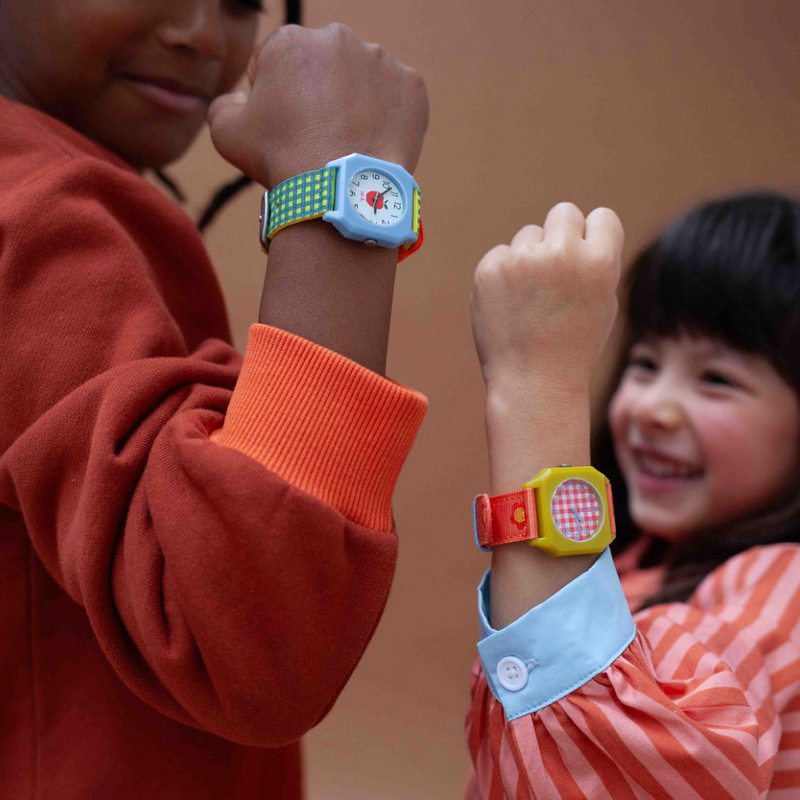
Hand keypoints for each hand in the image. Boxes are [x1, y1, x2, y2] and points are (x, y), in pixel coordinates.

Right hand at [208, 24, 428, 188]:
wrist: (339, 191)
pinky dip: (386, 118)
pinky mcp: (412, 86)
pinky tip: (371, 143)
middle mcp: (339, 38)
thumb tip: (242, 100)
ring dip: (354, 104)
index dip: (276, 98)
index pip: (278, 62)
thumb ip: (225, 103)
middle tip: (317, 137)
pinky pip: (396, 99)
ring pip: (362, 81)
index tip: (285, 128)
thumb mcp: (225, 131)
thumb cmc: (280, 160)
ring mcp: (381, 60)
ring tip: (346, 144)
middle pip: (324, 67)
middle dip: (318, 94)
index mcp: (291, 40)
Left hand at [471, 202, 623, 396]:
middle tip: (554, 274)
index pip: (602, 217)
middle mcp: (563, 253)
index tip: (584, 259)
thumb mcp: (604, 305)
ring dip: (529, 258)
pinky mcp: (490, 268)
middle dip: (560, 237)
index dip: (593, 238)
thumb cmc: (573, 348)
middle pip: (563, 213)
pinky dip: (503, 275)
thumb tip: (579, 230)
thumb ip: (596, 263)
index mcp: (601, 261)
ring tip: (531, 302)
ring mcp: (523, 259)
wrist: (533, 384)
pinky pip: (501, 255)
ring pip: (528, 235)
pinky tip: (509, 306)